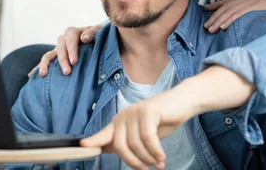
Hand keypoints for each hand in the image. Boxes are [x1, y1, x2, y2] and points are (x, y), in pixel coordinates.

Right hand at [28, 25, 101, 76]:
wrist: (97, 38)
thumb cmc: (99, 35)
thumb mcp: (99, 30)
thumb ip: (92, 33)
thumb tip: (83, 39)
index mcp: (73, 32)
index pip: (70, 39)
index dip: (71, 50)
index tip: (74, 62)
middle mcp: (63, 39)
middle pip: (60, 49)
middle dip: (62, 60)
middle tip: (67, 72)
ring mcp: (58, 48)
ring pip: (48, 55)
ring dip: (45, 64)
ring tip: (43, 74)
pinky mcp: (55, 56)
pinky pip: (46, 61)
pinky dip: (38, 67)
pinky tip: (32, 76)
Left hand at [81, 66, 253, 168]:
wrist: (183, 102)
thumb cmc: (163, 120)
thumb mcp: (142, 135)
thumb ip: (127, 142)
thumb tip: (105, 150)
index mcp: (120, 122)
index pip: (103, 134)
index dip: (93, 141)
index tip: (82, 147)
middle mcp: (124, 116)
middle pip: (120, 146)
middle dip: (133, 162)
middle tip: (146, 169)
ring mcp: (135, 112)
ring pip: (136, 145)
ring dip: (149, 159)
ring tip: (159, 163)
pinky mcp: (148, 112)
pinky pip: (148, 139)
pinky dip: (156, 152)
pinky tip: (162, 157)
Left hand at [204, 0, 265, 32]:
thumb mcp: (264, 13)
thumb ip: (253, 15)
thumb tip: (242, 24)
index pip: (230, 1)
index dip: (217, 5)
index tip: (206, 10)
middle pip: (228, 6)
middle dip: (215, 16)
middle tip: (206, 26)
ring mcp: (254, 0)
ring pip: (231, 10)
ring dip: (219, 20)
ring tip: (211, 29)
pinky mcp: (257, 5)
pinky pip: (240, 13)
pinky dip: (230, 20)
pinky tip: (223, 26)